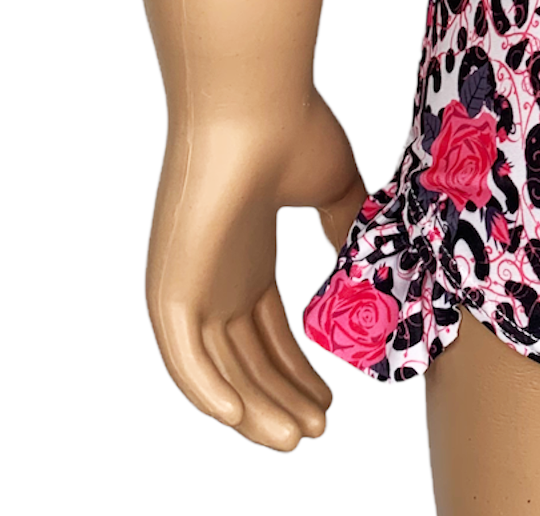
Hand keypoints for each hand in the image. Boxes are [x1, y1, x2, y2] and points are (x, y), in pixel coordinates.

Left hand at [145, 92, 366, 448]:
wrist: (253, 99)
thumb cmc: (293, 126)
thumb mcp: (335, 185)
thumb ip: (346, 223)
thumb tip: (367, 257)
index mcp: (248, 254)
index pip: (266, 329)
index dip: (296, 368)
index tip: (330, 400)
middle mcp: (218, 274)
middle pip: (246, 358)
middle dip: (281, 397)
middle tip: (317, 430)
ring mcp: (192, 280)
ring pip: (219, 367)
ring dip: (255, 408)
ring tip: (295, 439)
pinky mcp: (171, 283)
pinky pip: (183, 354)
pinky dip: (206, 390)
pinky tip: (239, 418)